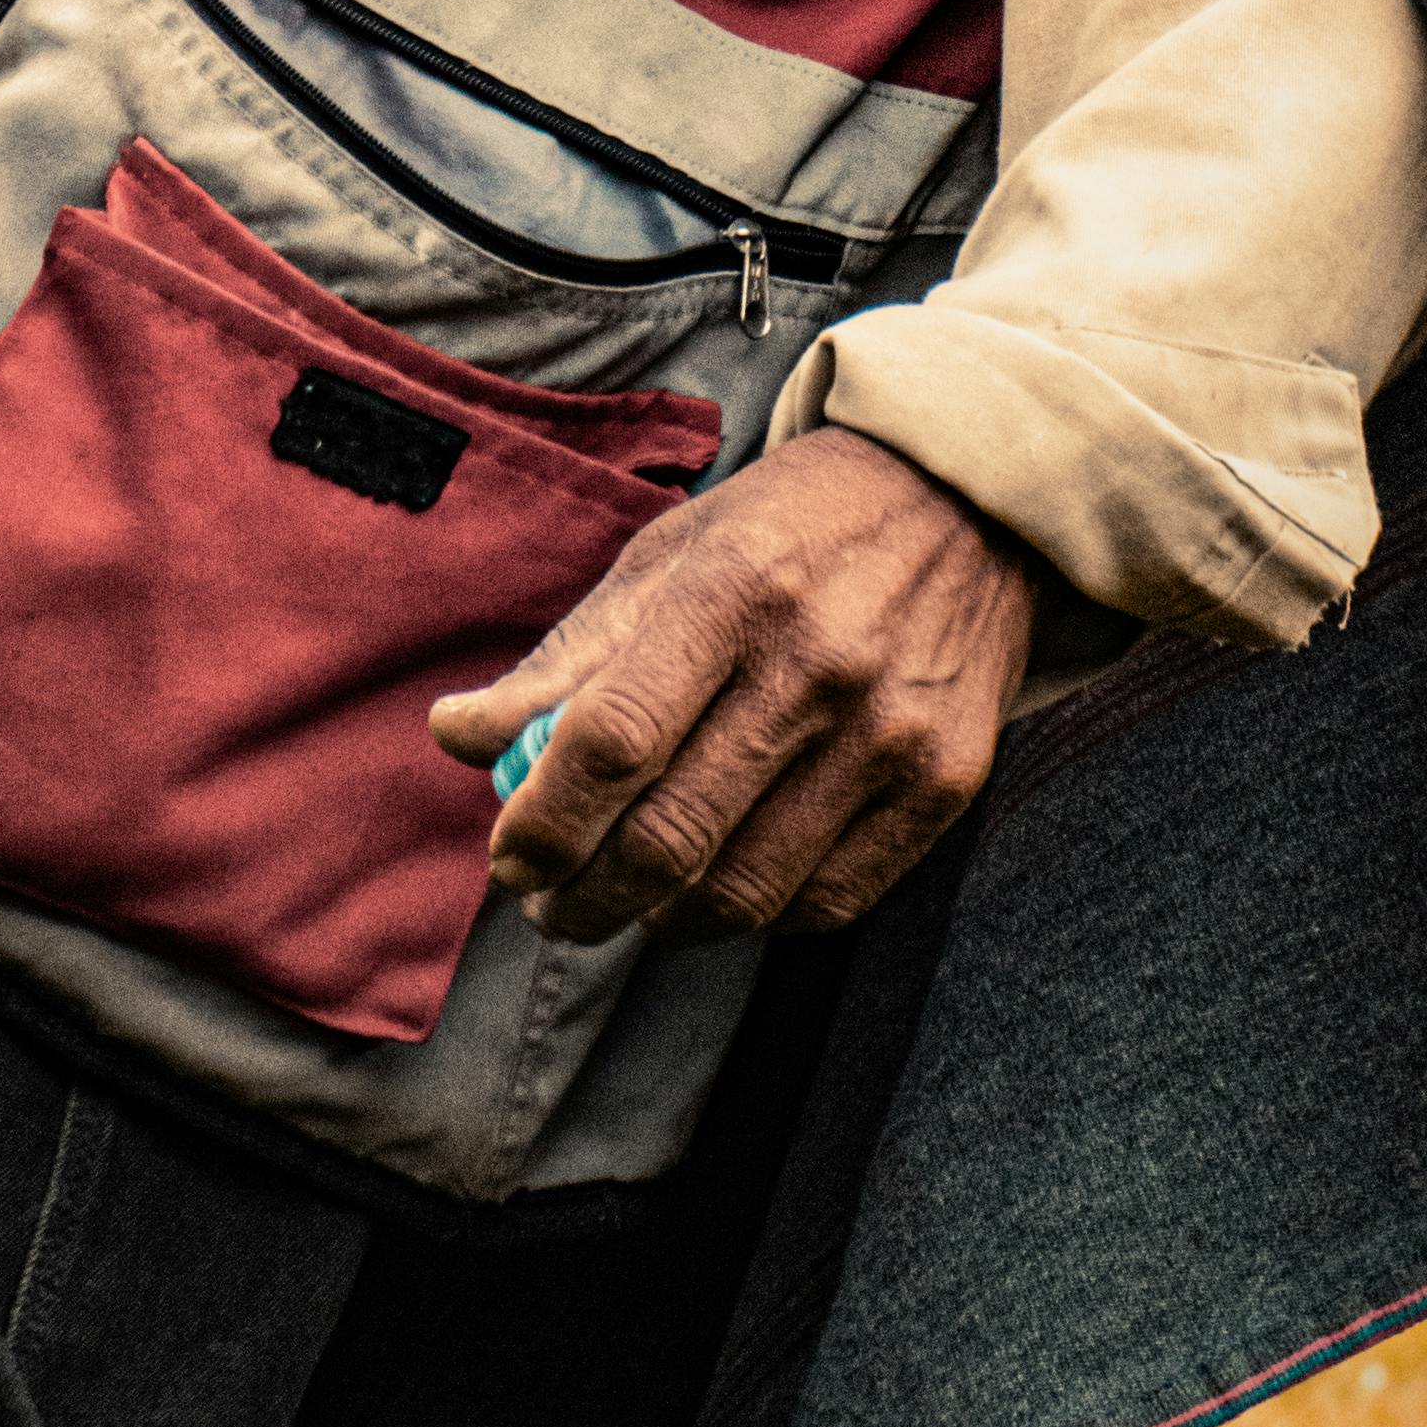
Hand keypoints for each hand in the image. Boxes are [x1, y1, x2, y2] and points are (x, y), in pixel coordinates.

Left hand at [429, 425, 1037, 945]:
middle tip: (549, 903)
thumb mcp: (671, 554)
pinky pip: (824, 903)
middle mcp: (818, 664)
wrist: (967, 503)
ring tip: (624, 903)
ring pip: (743, 892)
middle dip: (583, 896)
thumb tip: (459, 737)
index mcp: (735, 588)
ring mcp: (891, 733)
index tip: (507, 858)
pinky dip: (752, 917)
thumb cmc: (792, 528)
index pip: (612, 741)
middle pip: (669, 836)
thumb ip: (569, 656)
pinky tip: (717, 888)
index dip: (541, 821)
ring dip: (659, 922)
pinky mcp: (945, 785)